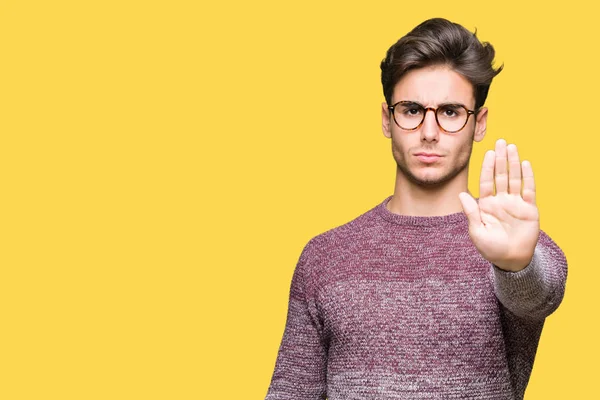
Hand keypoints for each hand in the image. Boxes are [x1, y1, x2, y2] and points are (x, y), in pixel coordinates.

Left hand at [458, 139, 539, 271]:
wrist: (511, 260)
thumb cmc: (491, 248)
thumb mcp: (477, 231)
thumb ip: (471, 212)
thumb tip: (461, 194)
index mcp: (486, 204)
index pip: (486, 181)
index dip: (487, 167)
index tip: (488, 153)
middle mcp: (501, 200)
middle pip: (500, 175)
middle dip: (500, 159)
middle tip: (500, 141)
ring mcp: (515, 203)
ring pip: (514, 178)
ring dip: (513, 163)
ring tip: (512, 147)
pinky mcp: (529, 208)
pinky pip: (529, 189)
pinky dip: (528, 177)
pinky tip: (526, 164)